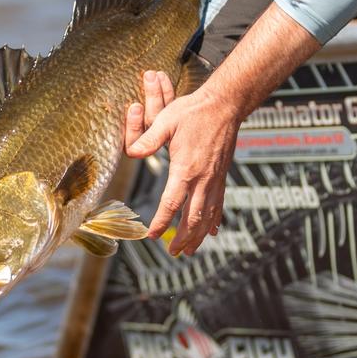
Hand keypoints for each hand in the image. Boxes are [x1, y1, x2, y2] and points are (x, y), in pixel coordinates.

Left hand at [126, 83, 239, 256]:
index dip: (162, 221)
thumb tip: (132, 152)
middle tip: (173, 252)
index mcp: (186, 168)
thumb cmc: (194, 111)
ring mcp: (215, 178)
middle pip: (193, 217)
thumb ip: (149, 138)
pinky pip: (219, 204)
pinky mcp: (222, 175)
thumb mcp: (167, 120)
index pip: (172, 202)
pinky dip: (215, 220)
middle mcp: (203, 178)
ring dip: (198, 235)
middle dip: (183, 237)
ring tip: (189, 250)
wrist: (224, 105)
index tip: (152, 235)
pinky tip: (212, 231)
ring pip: (208, 215)